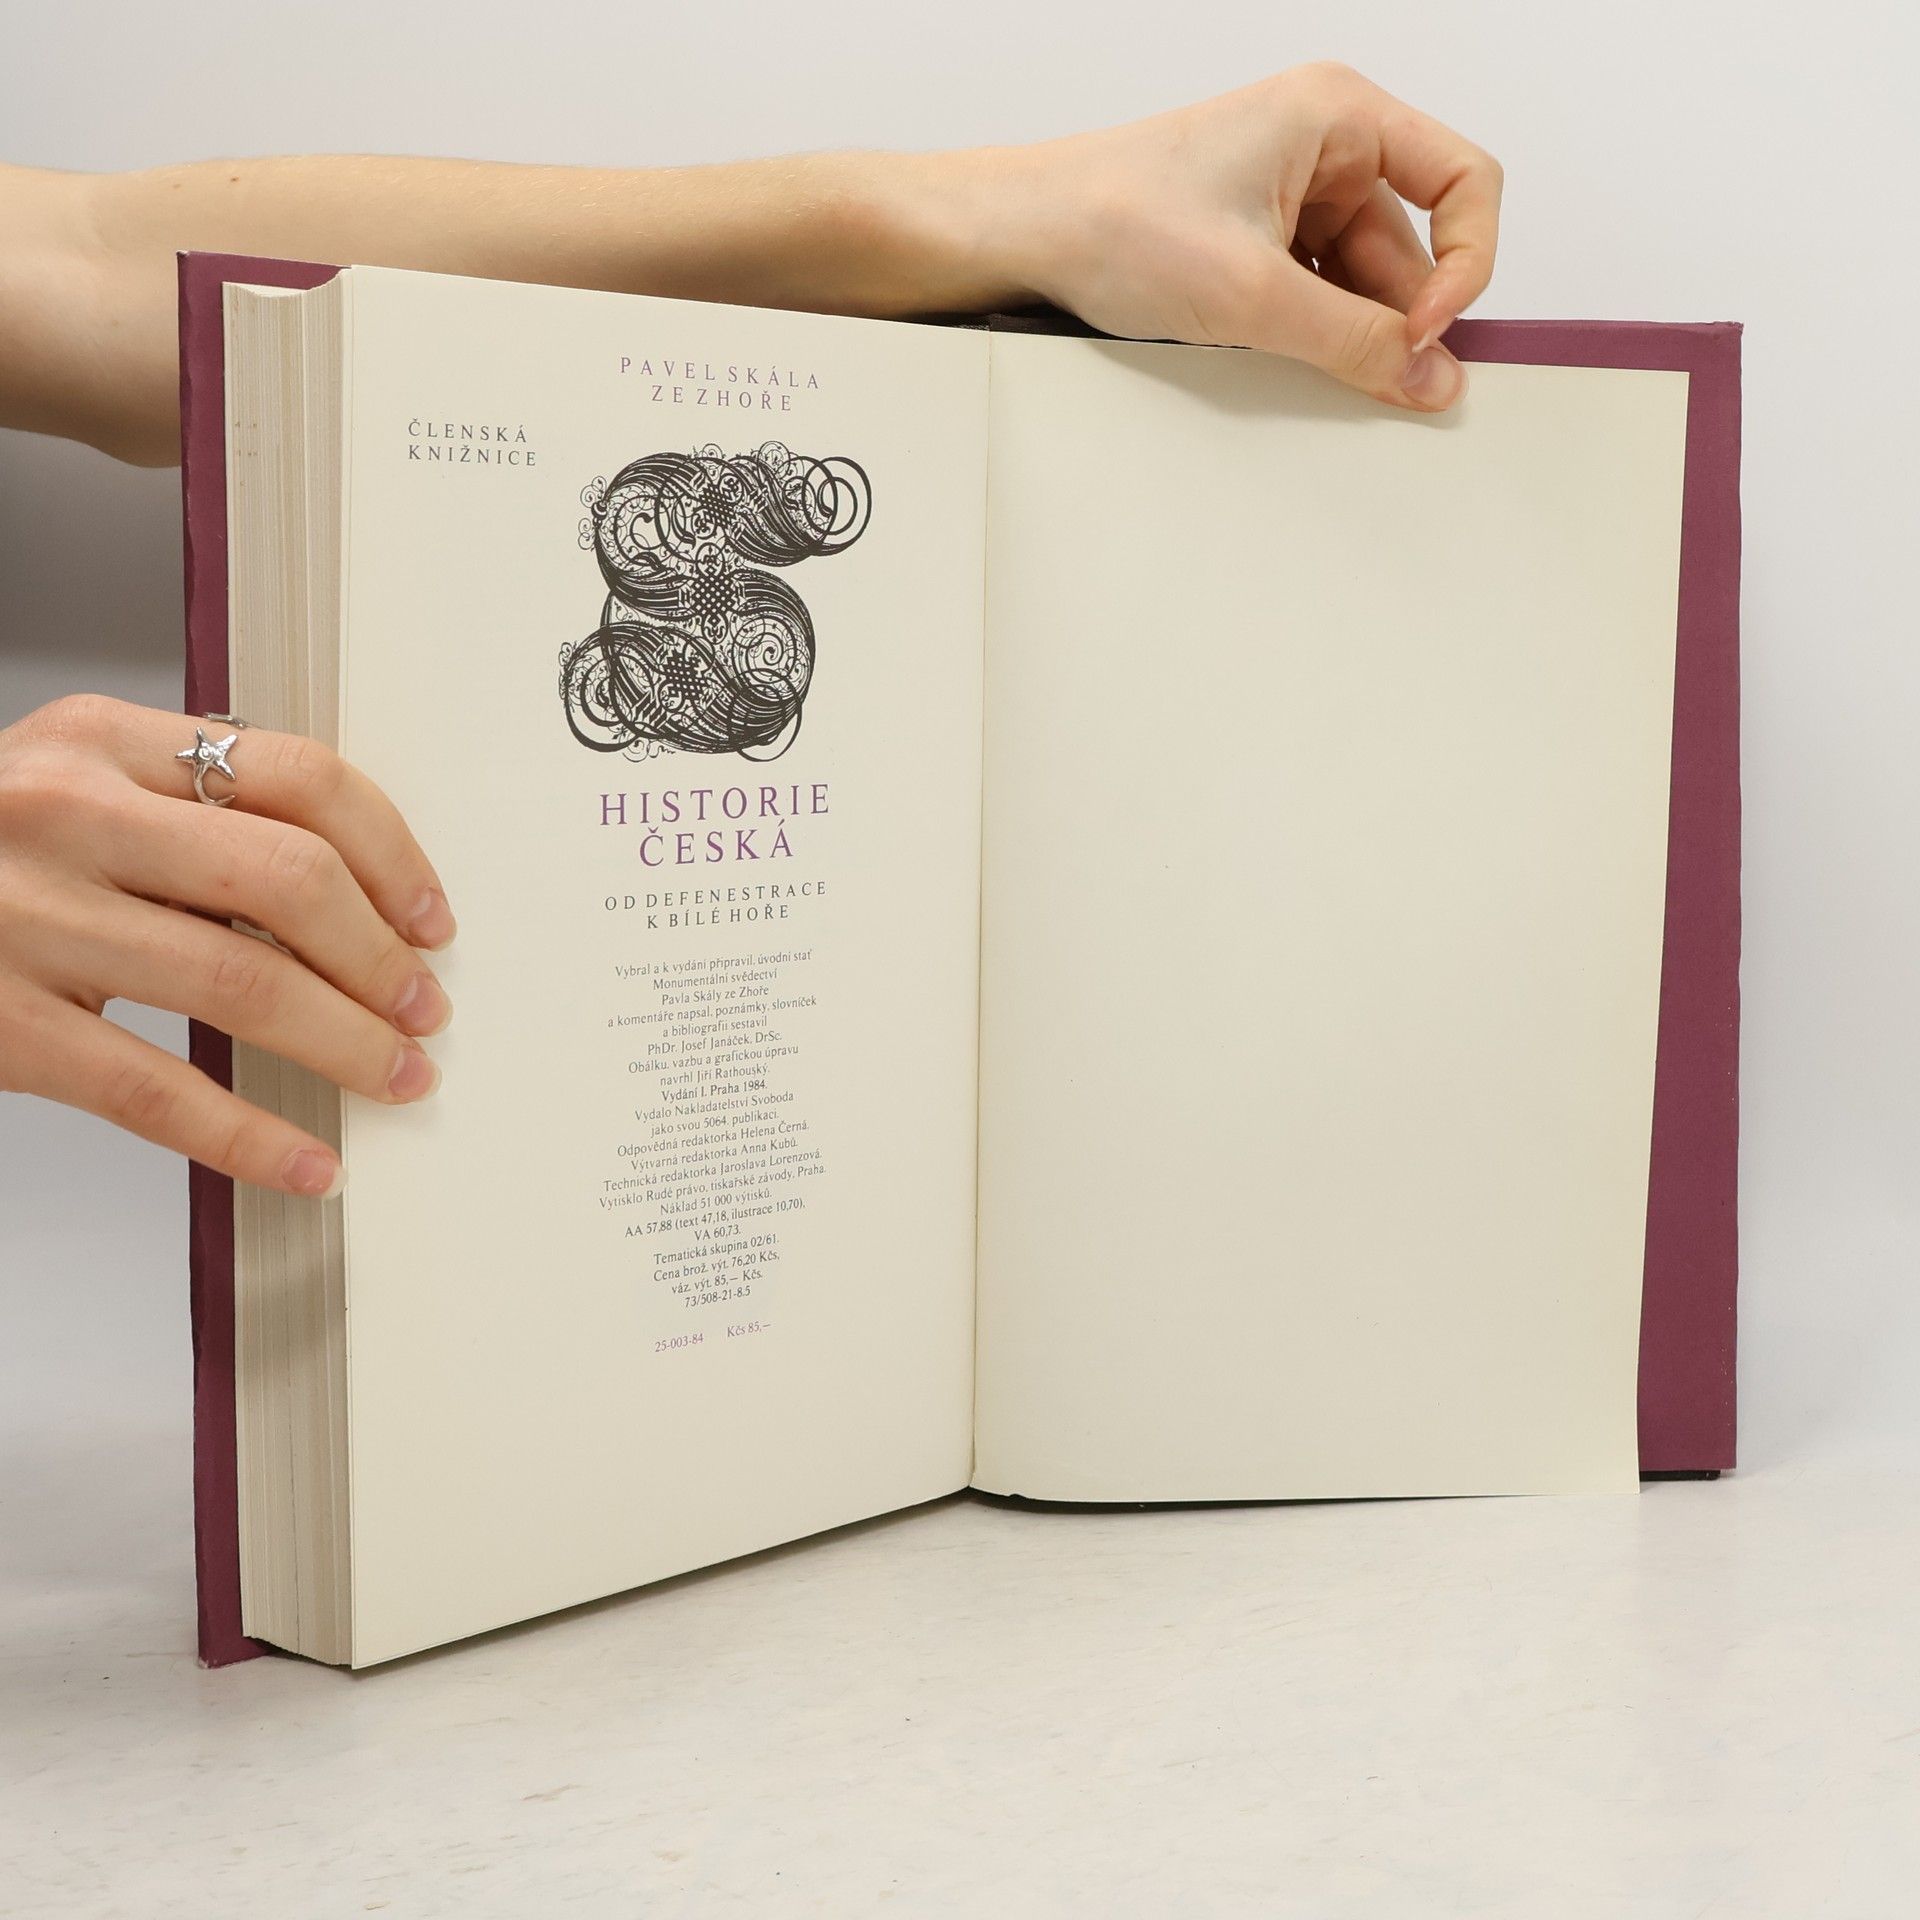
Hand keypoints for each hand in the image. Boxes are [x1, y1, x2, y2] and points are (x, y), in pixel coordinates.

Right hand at [0, 695, 454, 1195]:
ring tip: (396, 1075)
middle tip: (424, 1009)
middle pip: (289, 880)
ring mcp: (25, 919)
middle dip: (381, 958)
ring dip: (347, 1043)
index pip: (301, 779)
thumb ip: (194, 813)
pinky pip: (157, 1090)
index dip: (394, 857)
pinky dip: (251, 1137)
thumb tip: (361, 898)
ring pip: (242, 984)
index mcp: (102, 741)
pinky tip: (310, 1163)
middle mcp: (65, 814)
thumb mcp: (73, 789)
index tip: (433, 920)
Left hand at [991, 63, 1501, 411]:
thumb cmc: (1113, 221)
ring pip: (1362, 280)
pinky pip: (1317, 293)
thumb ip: (1354, 342)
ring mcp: (1290, 194)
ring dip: (1347, 331)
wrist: (1024, 236)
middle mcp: (1324, 145)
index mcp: (1338, 115)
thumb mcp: (1252, 295)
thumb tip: (1431, 380)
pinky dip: (1312, 332)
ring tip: (1296, 361)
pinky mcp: (1258, 239)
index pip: (1463, 181)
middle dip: (1398, 317)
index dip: (1464, 263)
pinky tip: (1277, 356)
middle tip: (1381, 385)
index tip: (1430, 334)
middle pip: (1411, 245)